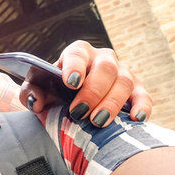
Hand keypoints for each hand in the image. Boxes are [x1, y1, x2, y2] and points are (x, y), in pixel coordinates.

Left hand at [20, 40, 151, 126]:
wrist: (72, 101)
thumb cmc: (54, 92)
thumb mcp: (38, 90)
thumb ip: (30, 92)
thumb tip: (36, 101)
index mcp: (78, 53)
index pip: (78, 53)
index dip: (75, 67)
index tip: (70, 83)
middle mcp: (103, 58)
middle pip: (105, 69)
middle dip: (93, 92)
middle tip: (79, 113)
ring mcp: (123, 73)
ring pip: (124, 82)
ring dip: (111, 103)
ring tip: (97, 122)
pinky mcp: (136, 90)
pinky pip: (144, 96)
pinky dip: (142, 107)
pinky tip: (135, 119)